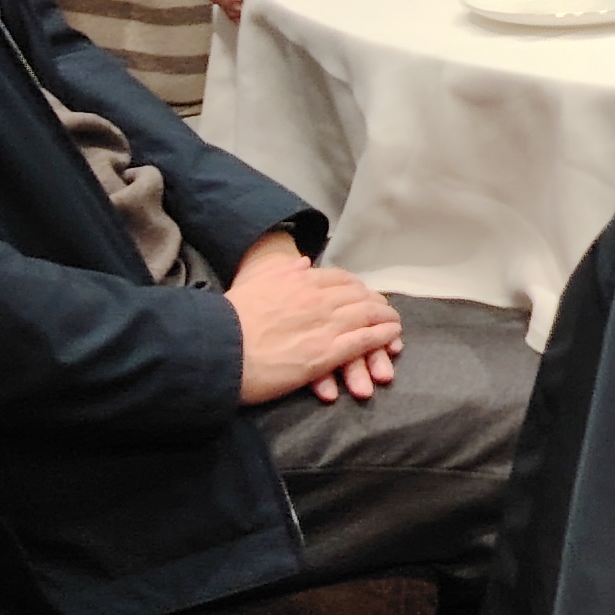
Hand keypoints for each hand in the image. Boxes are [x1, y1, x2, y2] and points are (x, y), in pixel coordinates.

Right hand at [226, 234, 405, 404]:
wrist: (219, 350)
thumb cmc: (229, 321)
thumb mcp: (255, 286)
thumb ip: (281, 273)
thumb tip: (300, 262)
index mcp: (299, 281)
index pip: (340, 279)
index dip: (355, 287)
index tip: (362, 293)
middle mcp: (316, 298)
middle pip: (358, 295)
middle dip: (375, 302)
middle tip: (384, 310)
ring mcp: (324, 325)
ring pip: (367, 315)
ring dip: (385, 318)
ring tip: (395, 323)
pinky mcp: (326, 353)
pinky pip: (364, 340)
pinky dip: (382, 337)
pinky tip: (392, 338)